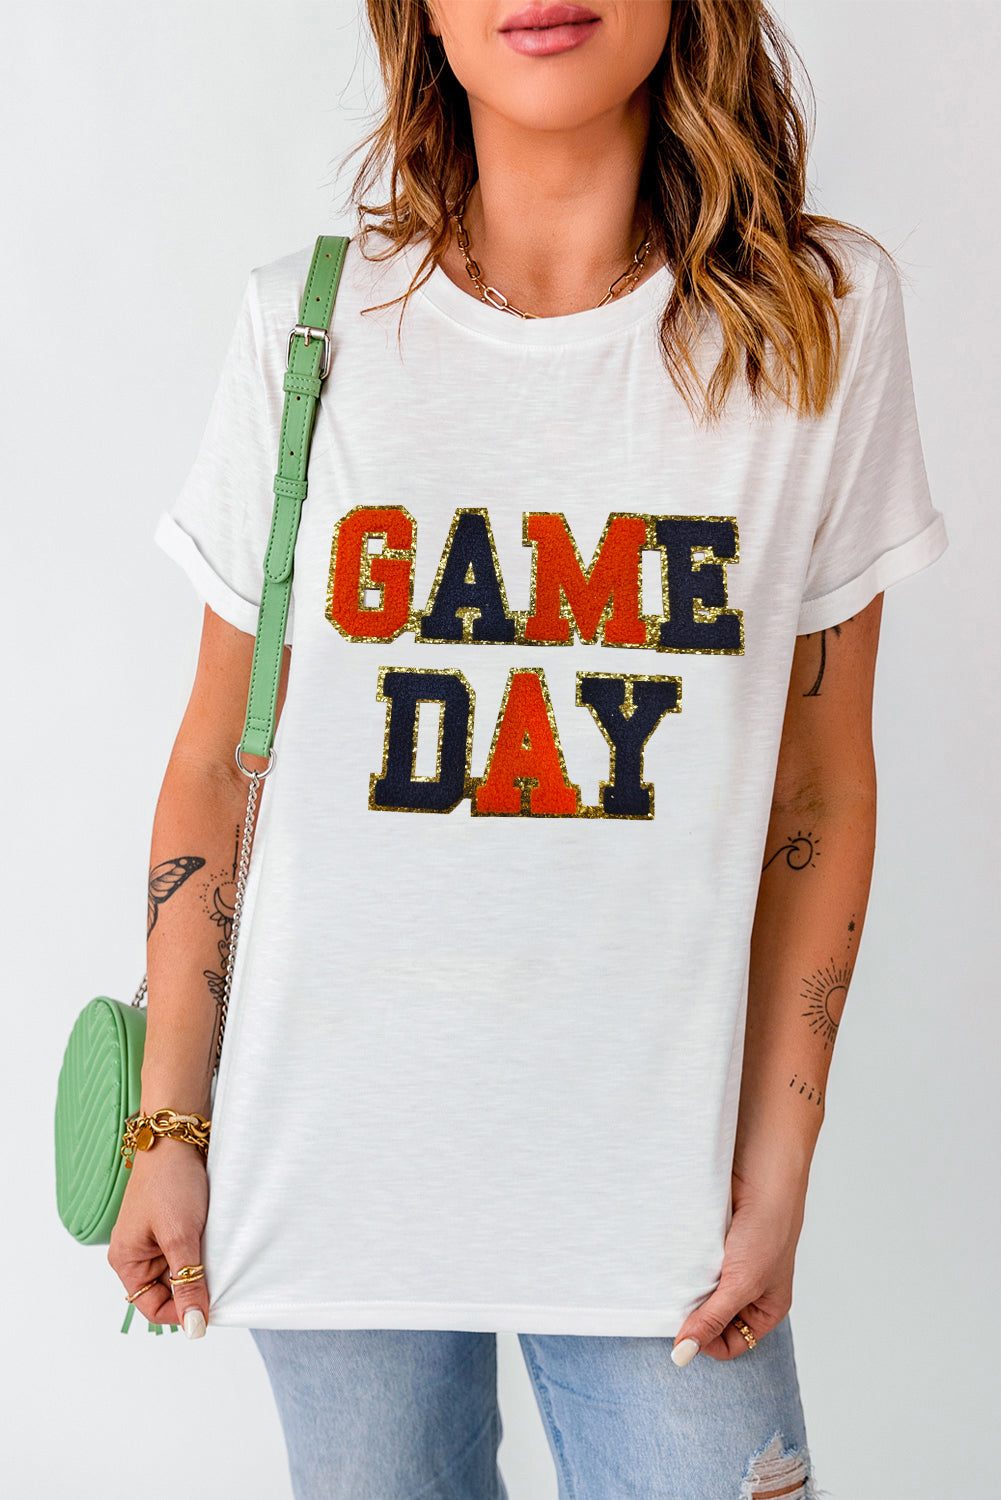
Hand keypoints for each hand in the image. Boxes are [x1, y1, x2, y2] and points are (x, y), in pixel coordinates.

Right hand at [107, 1137, 209, 1337]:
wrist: (178, 1137)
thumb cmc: (170, 1182)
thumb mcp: (180, 1236)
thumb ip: (188, 1282)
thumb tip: (194, 1326)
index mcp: (126, 1260)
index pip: (151, 1307)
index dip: (180, 1312)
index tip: (209, 1309)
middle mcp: (137, 1253)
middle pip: (168, 1291)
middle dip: (192, 1287)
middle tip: (218, 1276)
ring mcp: (156, 1239)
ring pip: (182, 1271)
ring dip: (200, 1267)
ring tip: (215, 1252)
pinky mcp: (173, 1225)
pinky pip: (189, 1251)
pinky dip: (204, 1251)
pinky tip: (217, 1241)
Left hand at [671, 1167, 806, 1363]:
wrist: (760, 1173)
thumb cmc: (768, 1229)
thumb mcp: (742, 1284)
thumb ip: (712, 1319)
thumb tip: (683, 1355)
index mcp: (766, 1307)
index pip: (731, 1344)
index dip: (707, 1342)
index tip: (685, 1331)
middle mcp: (748, 1290)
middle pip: (711, 1319)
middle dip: (694, 1315)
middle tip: (678, 1305)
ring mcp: (728, 1265)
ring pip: (698, 1292)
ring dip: (686, 1289)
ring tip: (678, 1280)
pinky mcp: (711, 1243)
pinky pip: (690, 1265)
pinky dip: (681, 1266)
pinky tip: (674, 1261)